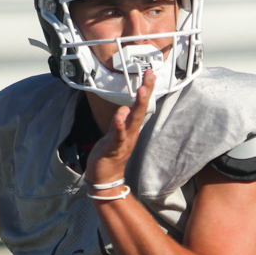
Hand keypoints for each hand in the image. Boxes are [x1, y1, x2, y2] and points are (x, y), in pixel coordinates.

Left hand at [84, 70, 155, 188]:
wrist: (105, 180)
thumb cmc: (109, 157)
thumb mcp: (114, 135)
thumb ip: (119, 122)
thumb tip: (124, 109)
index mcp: (131, 129)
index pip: (140, 107)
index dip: (146, 90)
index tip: (150, 74)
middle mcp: (131, 134)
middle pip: (140, 110)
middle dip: (146, 92)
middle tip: (151, 75)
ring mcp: (124, 141)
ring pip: (133, 121)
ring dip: (138, 106)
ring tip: (142, 90)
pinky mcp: (113, 149)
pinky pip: (118, 137)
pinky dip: (119, 127)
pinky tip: (120, 117)